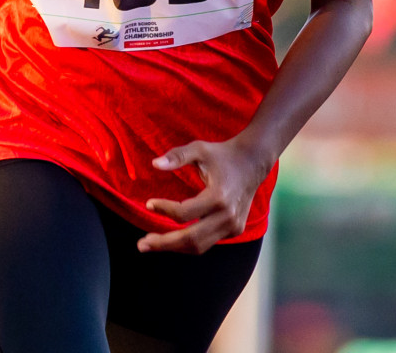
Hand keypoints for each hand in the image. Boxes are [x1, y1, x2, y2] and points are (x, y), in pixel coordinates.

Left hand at [138, 136, 272, 254]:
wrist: (253, 162)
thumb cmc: (222, 154)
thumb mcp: (199, 149)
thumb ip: (177, 156)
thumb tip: (154, 163)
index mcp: (218, 197)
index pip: (184, 214)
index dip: (163, 210)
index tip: (148, 203)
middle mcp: (228, 216)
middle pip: (191, 239)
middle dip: (164, 243)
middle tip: (142, 244)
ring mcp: (233, 226)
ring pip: (199, 246)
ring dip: (174, 247)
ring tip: (152, 244)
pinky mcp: (235, 230)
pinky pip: (208, 242)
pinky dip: (189, 242)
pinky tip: (173, 238)